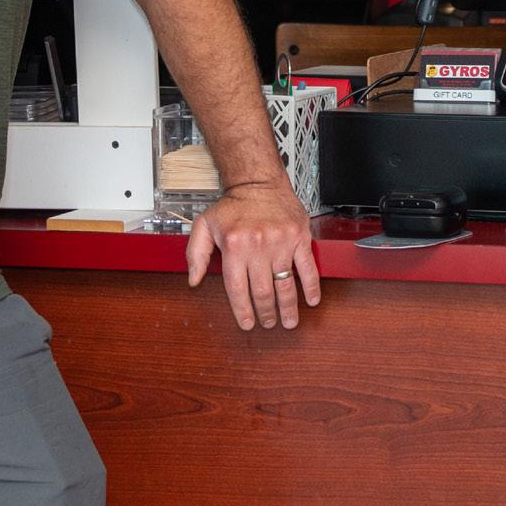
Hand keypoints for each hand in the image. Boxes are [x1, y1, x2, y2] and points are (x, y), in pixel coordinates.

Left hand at [186, 181, 320, 330]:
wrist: (258, 182)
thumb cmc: (233, 206)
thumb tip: (194, 280)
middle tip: (267, 323)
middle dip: (265, 313)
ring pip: (285, 285)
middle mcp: (258, 246)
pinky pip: (307, 268)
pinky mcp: (299, 238)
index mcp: (234, 245)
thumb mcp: (205, 225)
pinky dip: (310, 287)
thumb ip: (196, 253)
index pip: (237, 288)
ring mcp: (281, 243)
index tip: (246, 323)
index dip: (242, 310)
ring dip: (287, 308)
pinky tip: (310, 301)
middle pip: (262, 291)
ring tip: (287, 322)